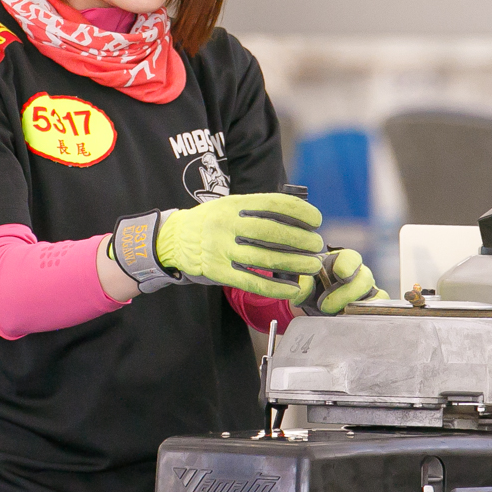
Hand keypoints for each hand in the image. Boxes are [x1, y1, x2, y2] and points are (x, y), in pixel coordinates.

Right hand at [155, 193, 324, 299]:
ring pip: (265, 258)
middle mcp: (227, 224)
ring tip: (312, 265)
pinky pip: (251, 281)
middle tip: (317, 245)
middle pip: (272, 232)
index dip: (299, 211)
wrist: (173, 239)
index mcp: (233, 204)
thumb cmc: (210, 222)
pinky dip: (275, 286)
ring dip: (294, 263)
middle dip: (300, 239)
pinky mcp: (217, 272)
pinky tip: (292, 287)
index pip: (273, 204)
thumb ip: (256, 210)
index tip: (316, 220)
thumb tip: (297, 218)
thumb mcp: (229, 206)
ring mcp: (221, 249)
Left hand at [296, 248, 388, 315]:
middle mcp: (358, 273)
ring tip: (336, 316)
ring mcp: (367, 290)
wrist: (310, 307)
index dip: (348, 266)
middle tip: (325, 306)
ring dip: (356, 307)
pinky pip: (379, 310)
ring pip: (374, 295)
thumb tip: (304, 290)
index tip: (340, 275)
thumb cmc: (308, 288)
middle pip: (364, 279)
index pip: (351, 258)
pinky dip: (368, 316)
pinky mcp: (372, 307)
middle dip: (345, 294)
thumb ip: (303, 283)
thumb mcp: (302, 284)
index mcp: (341, 260)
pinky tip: (349, 320)